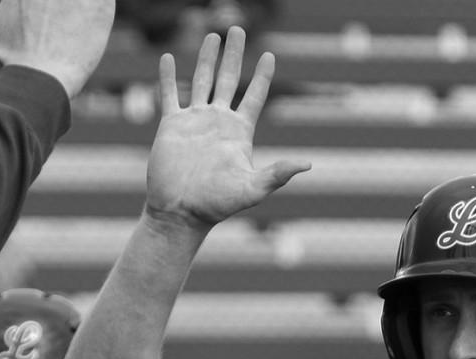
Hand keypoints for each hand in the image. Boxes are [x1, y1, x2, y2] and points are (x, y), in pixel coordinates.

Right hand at [0, 0, 115, 98]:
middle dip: (58, 5)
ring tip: (70, 19)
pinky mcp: (102, 7)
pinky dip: (99, 4)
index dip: (33, 4)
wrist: (40, 84)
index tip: (34, 14)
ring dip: (79, 5)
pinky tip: (87, 18)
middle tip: (55, 18)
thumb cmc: (7, 62)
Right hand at [146, 27, 310, 229]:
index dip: (263, 77)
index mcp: (239, 133)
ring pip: (202, 80)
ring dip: (207, 58)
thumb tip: (307, 164)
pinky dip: (168, 76)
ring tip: (213, 36)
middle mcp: (218, 122)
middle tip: (238, 29)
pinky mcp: (172, 126)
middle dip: (235, 55)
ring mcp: (195, 121)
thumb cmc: (217, 205)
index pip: (255, 97)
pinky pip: (170, 94)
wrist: (181, 212)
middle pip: (229, 80)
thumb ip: (277, 175)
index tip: (270, 55)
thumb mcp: (252, 189)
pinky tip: (168, 58)